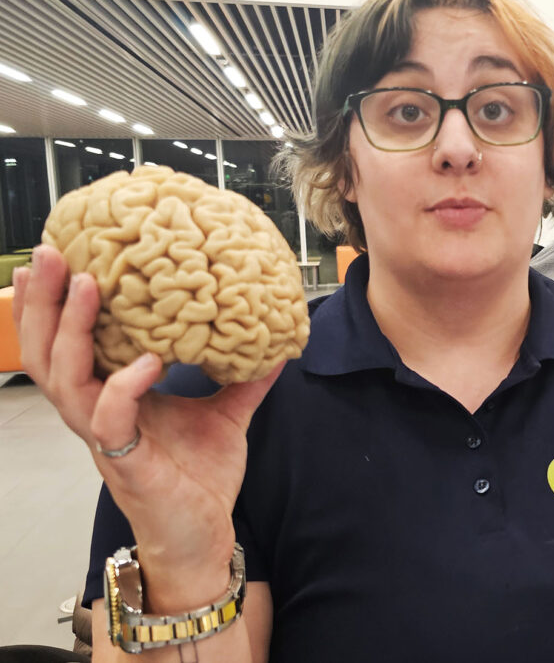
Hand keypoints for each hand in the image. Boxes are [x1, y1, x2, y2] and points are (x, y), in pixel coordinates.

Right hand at [15, 246, 280, 601]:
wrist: (205, 535)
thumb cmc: (199, 480)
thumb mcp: (226, 416)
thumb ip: (244, 378)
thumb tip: (274, 340)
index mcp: (111, 396)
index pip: (67, 343)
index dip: (54, 303)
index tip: (58, 255)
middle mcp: (97, 413)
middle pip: (48, 352)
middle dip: (44, 302)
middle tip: (53, 254)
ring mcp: (105, 438)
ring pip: (64, 379)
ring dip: (71, 330)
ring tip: (86, 286)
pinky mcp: (125, 462)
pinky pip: (111, 418)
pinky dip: (124, 386)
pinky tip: (146, 361)